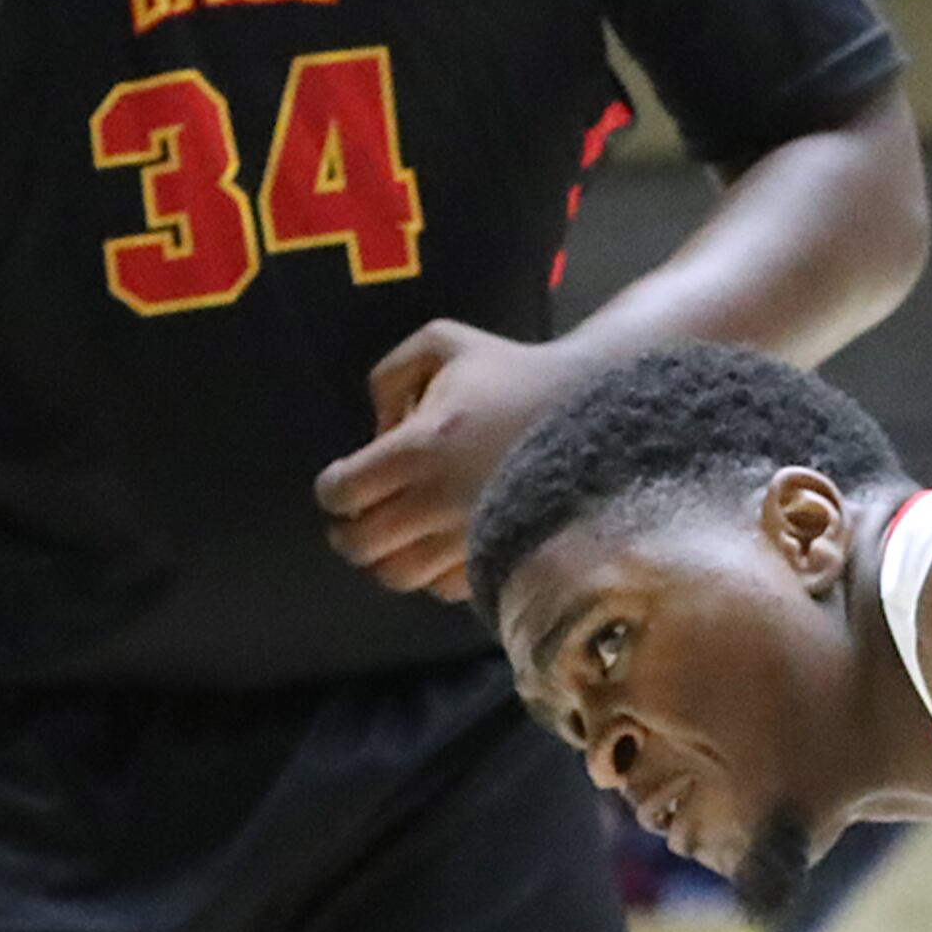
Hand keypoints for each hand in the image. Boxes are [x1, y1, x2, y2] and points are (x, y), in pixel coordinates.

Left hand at [313, 322, 578, 602]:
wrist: (597, 412)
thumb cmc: (517, 375)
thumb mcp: (444, 342)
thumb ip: (390, 374)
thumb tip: (378, 431)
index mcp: (419, 448)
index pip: (342, 491)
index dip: (333, 488)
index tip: (345, 481)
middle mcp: (440, 502)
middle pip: (362, 545)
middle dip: (350, 531)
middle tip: (359, 517)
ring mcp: (472, 539)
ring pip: (399, 576)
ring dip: (389, 556)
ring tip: (401, 534)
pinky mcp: (502, 560)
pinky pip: (445, 588)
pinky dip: (432, 573)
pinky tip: (442, 545)